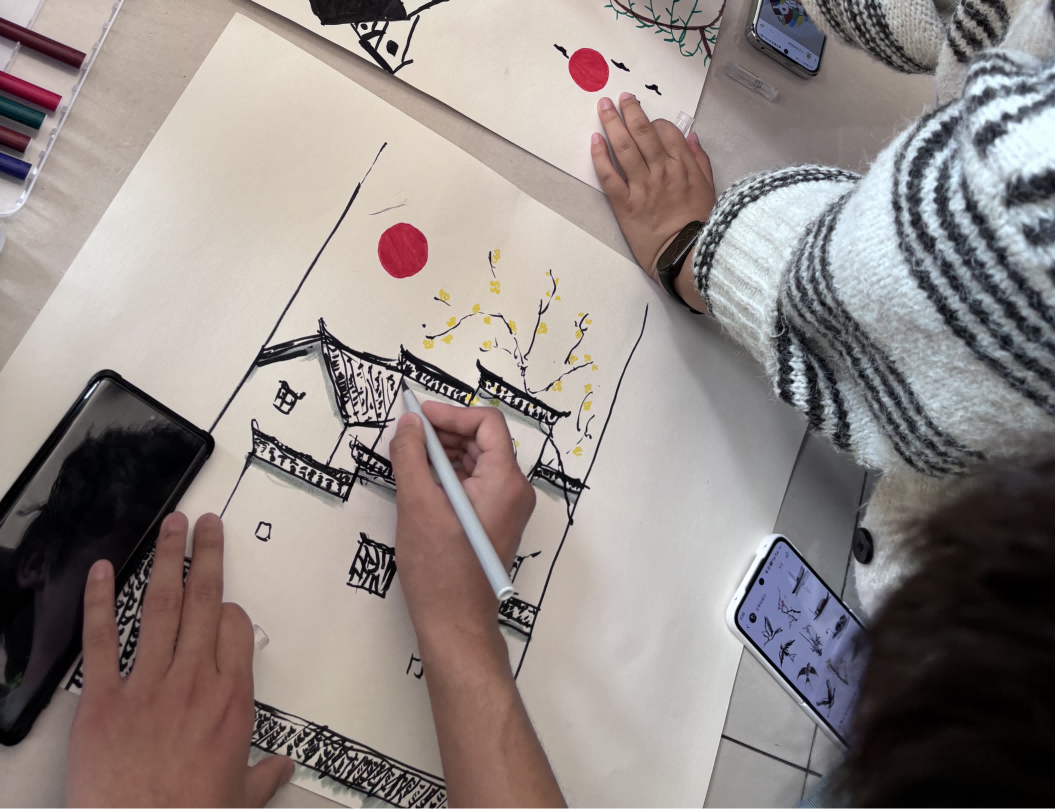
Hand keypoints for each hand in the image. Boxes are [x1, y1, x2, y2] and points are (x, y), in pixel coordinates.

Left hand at [66, 512, 293, 808]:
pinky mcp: (104, 698)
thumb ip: (264, 775)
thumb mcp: (240, 797)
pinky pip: (103, 639)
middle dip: (207, 556)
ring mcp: (148, 684)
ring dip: (168, 560)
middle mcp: (194, 680)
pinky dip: (101, 601)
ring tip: (173, 527)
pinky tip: (103, 571)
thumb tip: (283, 769)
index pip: (237, 629)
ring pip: (163, 607)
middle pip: (206, 602)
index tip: (227, 606)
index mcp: (232, 699)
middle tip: (208, 524)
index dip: (232, 611)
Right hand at [389, 403, 535, 657]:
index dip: (452, 414)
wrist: (455, 621)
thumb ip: (411, 455)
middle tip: (408, 436)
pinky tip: (422, 481)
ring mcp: (507, 508)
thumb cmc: (439, 567)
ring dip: (445, 453)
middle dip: (445, 432)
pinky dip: (450, 475)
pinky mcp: (495, 522)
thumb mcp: (418, 504)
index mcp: (505, 481)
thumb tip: (410, 422)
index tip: (419, 416)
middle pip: (484, 441)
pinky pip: (476, 484)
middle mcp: (514, 491)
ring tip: (409, 458)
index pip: (487, 423)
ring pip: (479, 462)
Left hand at [591, 93, 715, 284]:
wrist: (686, 256)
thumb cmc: (699, 225)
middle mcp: (662, 171)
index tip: (646, 119)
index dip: (654, 121)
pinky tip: (594, 140)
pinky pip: (609, 175)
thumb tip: (692, 136)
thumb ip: (700, 160)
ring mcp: (642, 186)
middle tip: (619, 97)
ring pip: (624, 147)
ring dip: (612, 123)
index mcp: (683, 166)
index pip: (667, 131)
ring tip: (603, 106)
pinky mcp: (625, 204)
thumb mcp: (709, 189)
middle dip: (630, 110)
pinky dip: (600, 156)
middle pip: (643, 132)